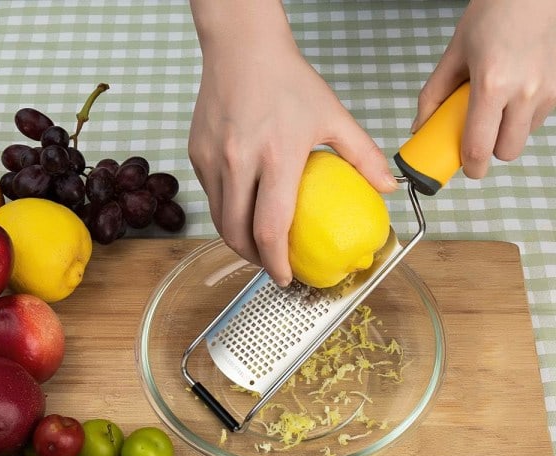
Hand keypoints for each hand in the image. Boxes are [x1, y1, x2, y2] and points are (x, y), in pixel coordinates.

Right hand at [188, 1, 396, 285]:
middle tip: (271, 265)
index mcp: (276, 157)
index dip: (277, 263)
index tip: (285, 278)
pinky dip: (226, 212)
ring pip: (219, 220)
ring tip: (257, 245)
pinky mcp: (197, 154)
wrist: (241, 47)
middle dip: (254, 261)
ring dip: (237, 241)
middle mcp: (238, 162)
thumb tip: (388, 188)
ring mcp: (212, 160)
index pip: (270, 229)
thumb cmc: (287, 80)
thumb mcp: (333, 115)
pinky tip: (243, 209)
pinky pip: (210, 196)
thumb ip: (363, 155)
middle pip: (237, 235)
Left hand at [413, 0, 555, 178]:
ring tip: (496, 106)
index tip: (465, 168)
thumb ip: (433, 97)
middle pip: (506, 152)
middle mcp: (524, 91)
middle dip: (490, 151)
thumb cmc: (492, 15)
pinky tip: (513, 93)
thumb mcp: (453, 55)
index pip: (480, 148)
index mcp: (492, 84)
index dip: (471, 167)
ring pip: (523, 137)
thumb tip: (419, 129)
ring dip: (507, 133)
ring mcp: (547, 90)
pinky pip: (537, 120)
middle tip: (477, 134)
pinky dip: (522, 117)